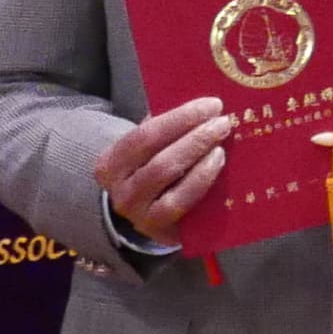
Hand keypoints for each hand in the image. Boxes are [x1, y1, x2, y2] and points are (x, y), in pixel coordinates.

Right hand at [94, 96, 231, 250]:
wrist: (149, 215)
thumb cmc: (154, 171)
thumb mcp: (151, 150)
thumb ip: (167, 129)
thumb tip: (202, 107)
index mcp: (110, 163)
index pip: (145, 135)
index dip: (180, 118)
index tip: (211, 105)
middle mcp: (119, 190)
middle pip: (159, 158)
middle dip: (195, 136)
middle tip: (223, 122)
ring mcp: (137, 213)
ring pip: (167, 178)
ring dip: (198, 155)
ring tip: (221, 142)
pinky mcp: (158, 228)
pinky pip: (180, 201)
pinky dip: (201, 179)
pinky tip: (217, 163)